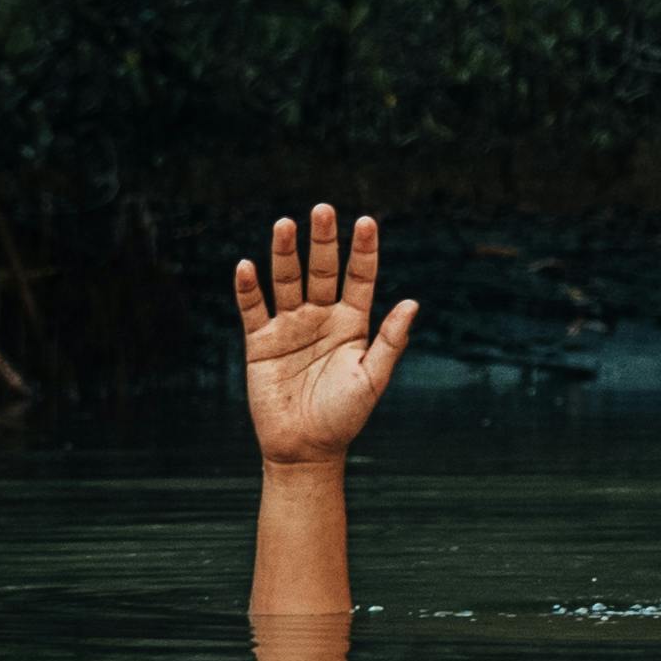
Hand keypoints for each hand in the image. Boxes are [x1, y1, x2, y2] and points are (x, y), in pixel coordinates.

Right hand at [236, 205, 416, 467]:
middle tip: (323, 209)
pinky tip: (247, 266)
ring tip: (284, 224)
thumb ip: (390, 341)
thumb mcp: (371, 379)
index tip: (366, 222)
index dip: (363, 251)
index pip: (359, 277)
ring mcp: (289, 327)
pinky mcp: (261, 343)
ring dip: (284, 253)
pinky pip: (253, 309)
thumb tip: (413, 302)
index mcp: (352, 323)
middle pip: (321, 270)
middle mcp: (321, 317)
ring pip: (286, 281)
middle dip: (322, 241)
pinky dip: (248, 289)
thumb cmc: (345, 417)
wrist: (305, 450)